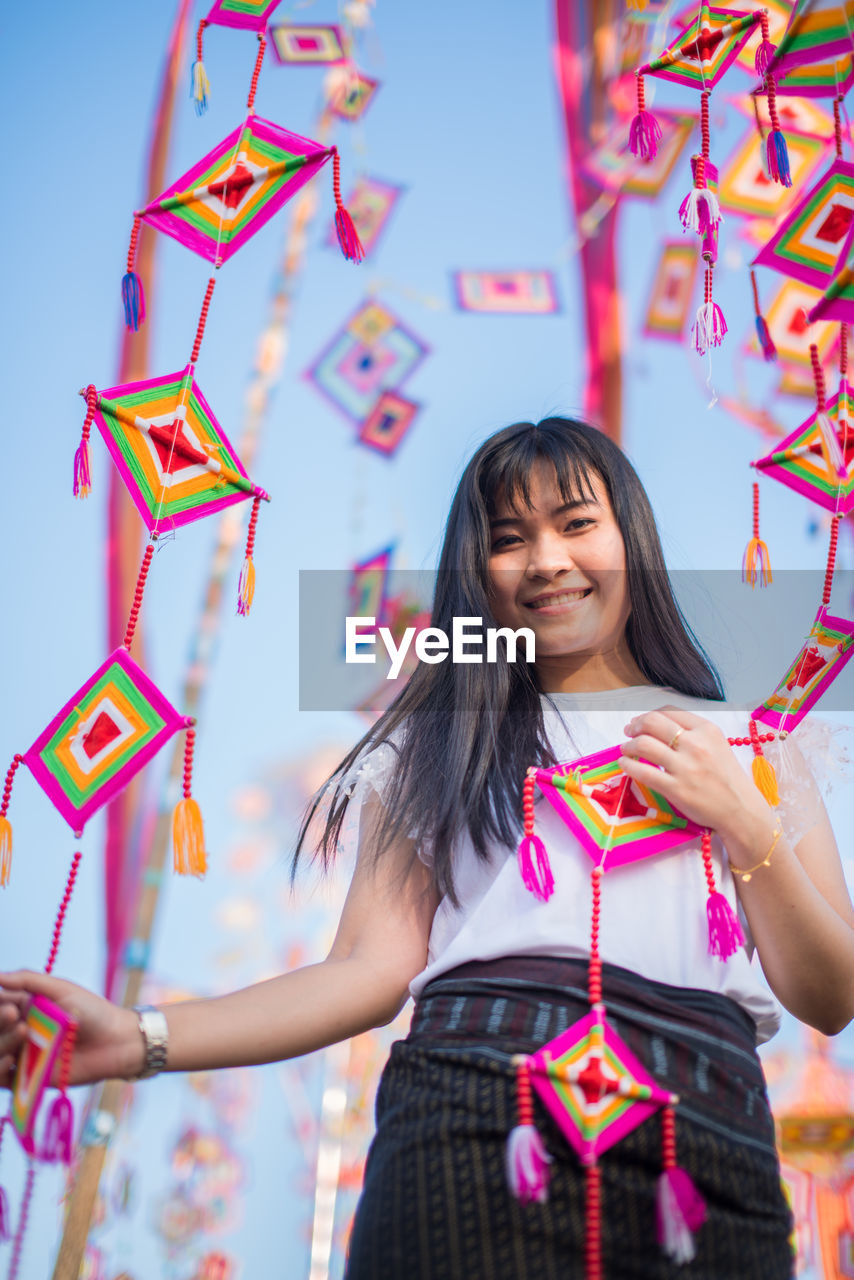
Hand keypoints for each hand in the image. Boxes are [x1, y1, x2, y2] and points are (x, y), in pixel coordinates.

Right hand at [0, 971, 142, 1088]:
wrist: (116, 1041)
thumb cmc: (92, 1011)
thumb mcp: (61, 989)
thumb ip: (28, 981)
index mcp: (26, 1006)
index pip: (0, 1004)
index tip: (11, 1004)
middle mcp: (20, 1030)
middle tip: (14, 1014)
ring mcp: (24, 1054)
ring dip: (1, 1043)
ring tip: (21, 1033)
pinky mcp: (29, 1078)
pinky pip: (2, 1078)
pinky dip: (0, 1070)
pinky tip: (11, 1060)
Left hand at [617, 704, 771, 840]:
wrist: (741, 810)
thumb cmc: (727, 778)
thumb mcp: (717, 746)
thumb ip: (693, 733)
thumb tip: (657, 725)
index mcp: (707, 730)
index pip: (669, 712)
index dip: (649, 714)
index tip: (640, 721)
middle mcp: (696, 744)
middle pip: (653, 722)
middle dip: (635, 725)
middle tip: (629, 731)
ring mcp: (685, 767)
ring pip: (644, 744)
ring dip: (628, 745)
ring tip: (626, 749)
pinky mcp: (676, 789)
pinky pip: (643, 772)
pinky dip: (628, 765)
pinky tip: (625, 764)